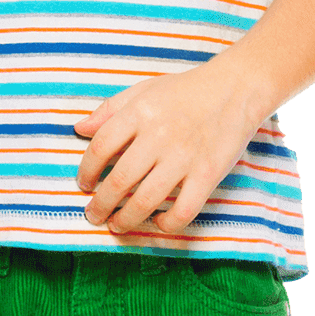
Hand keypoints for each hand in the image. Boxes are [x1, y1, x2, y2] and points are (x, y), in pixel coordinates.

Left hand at [72, 64, 268, 235]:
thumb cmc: (185, 90)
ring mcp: (184, 157)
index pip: (100, 147)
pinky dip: (167, 224)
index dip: (86, 170)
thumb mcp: (143, 90)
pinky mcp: (208, 174)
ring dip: (126, 219)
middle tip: (93, 214)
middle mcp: (159, 136)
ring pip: (146, 200)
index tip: (83, 184)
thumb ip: (109, 109)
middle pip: (119, 180)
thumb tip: (79, 129)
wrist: (235, 89)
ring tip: (116, 226)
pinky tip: (158, 224)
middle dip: (100, 204)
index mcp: (139, 113)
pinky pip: (184, 210)